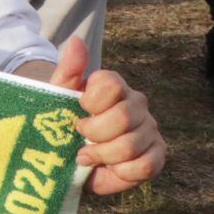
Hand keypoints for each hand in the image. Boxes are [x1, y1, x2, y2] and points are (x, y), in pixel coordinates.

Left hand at [48, 38, 163, 195]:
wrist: (69, 159)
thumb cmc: (64, 123)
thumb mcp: (58, 97)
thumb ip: (69, 70)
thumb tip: (77, 41)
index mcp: (115, 87)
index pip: (112, 85)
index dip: (91, 102)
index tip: (79, 109)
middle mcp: (137, 104)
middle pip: (122, 117)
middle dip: (94, 133)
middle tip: (79, 137)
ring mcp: (149, 130)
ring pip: (131, 145)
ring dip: (103, 155)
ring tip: (86, 156)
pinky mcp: (156, 155)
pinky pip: (146, 166)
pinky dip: (122, 172)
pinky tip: (109, 168)